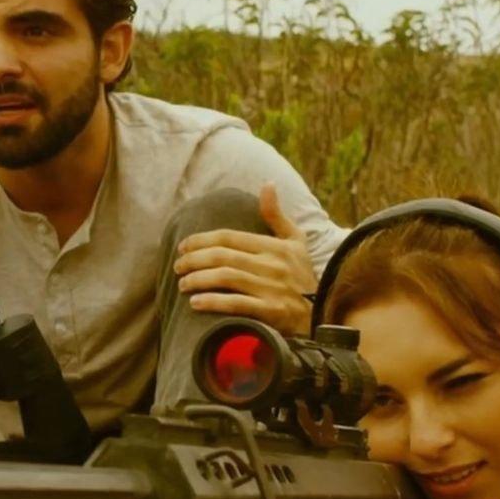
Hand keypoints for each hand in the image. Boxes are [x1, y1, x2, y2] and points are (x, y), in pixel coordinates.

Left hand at [175, 182, 316, 334]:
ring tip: (182, 284)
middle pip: (223, 256)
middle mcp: (273, 265)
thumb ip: (276, 215)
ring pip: (226, 277)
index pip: (229, 237)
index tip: (182, 247)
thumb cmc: (302, 276)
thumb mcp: (295, 241)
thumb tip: (267, 183)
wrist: (322, 315)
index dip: (201, 240)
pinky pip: (237, 304)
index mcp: (275, 246)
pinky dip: (214, 302)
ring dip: (198, 280)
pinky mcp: (272, 312)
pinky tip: (195, 303)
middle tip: (177, 267)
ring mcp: (273, 289)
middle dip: (194, 260)